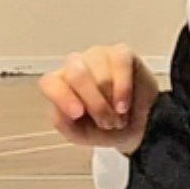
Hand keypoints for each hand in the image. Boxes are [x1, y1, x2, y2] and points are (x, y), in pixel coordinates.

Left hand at [41, 44, 159, 154]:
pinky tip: (124, 103)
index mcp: (60, 84)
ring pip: (101, 75)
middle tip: (107, 123)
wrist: (140, 127)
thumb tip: (62, 108)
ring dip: (112, 102)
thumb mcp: (80, 134)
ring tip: (119, 116)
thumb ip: (63, 122)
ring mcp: (98, 56)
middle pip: (77, 75)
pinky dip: (124, 87)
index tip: (78, 113)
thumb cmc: (105, 128)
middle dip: (96, 104)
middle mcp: (76, 65)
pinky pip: (120, 64)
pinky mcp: (122, 53)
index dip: (62, 97)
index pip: (49, 82)